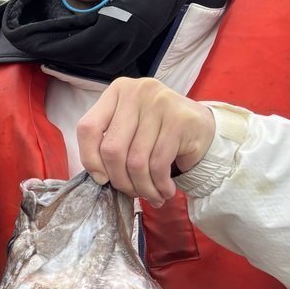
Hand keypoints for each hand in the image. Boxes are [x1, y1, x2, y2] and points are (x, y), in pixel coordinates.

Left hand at [76, 77, 215, 206]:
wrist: (201, 126)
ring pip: (136, 161)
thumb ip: (109, 144)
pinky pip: (159, 164)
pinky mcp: (180, 120)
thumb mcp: (128, 130)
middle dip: (120, 180)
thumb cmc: (156, 132)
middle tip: (131, 193)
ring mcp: (160, 103)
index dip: (90, 159)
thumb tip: (99, 177)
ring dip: (143, 187)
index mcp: (116, 92)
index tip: (101, 179)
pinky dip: (159, 185)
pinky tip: (165, 190)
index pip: (88, 128)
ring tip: (151, 196)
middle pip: (112, 149)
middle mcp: (136, 92)